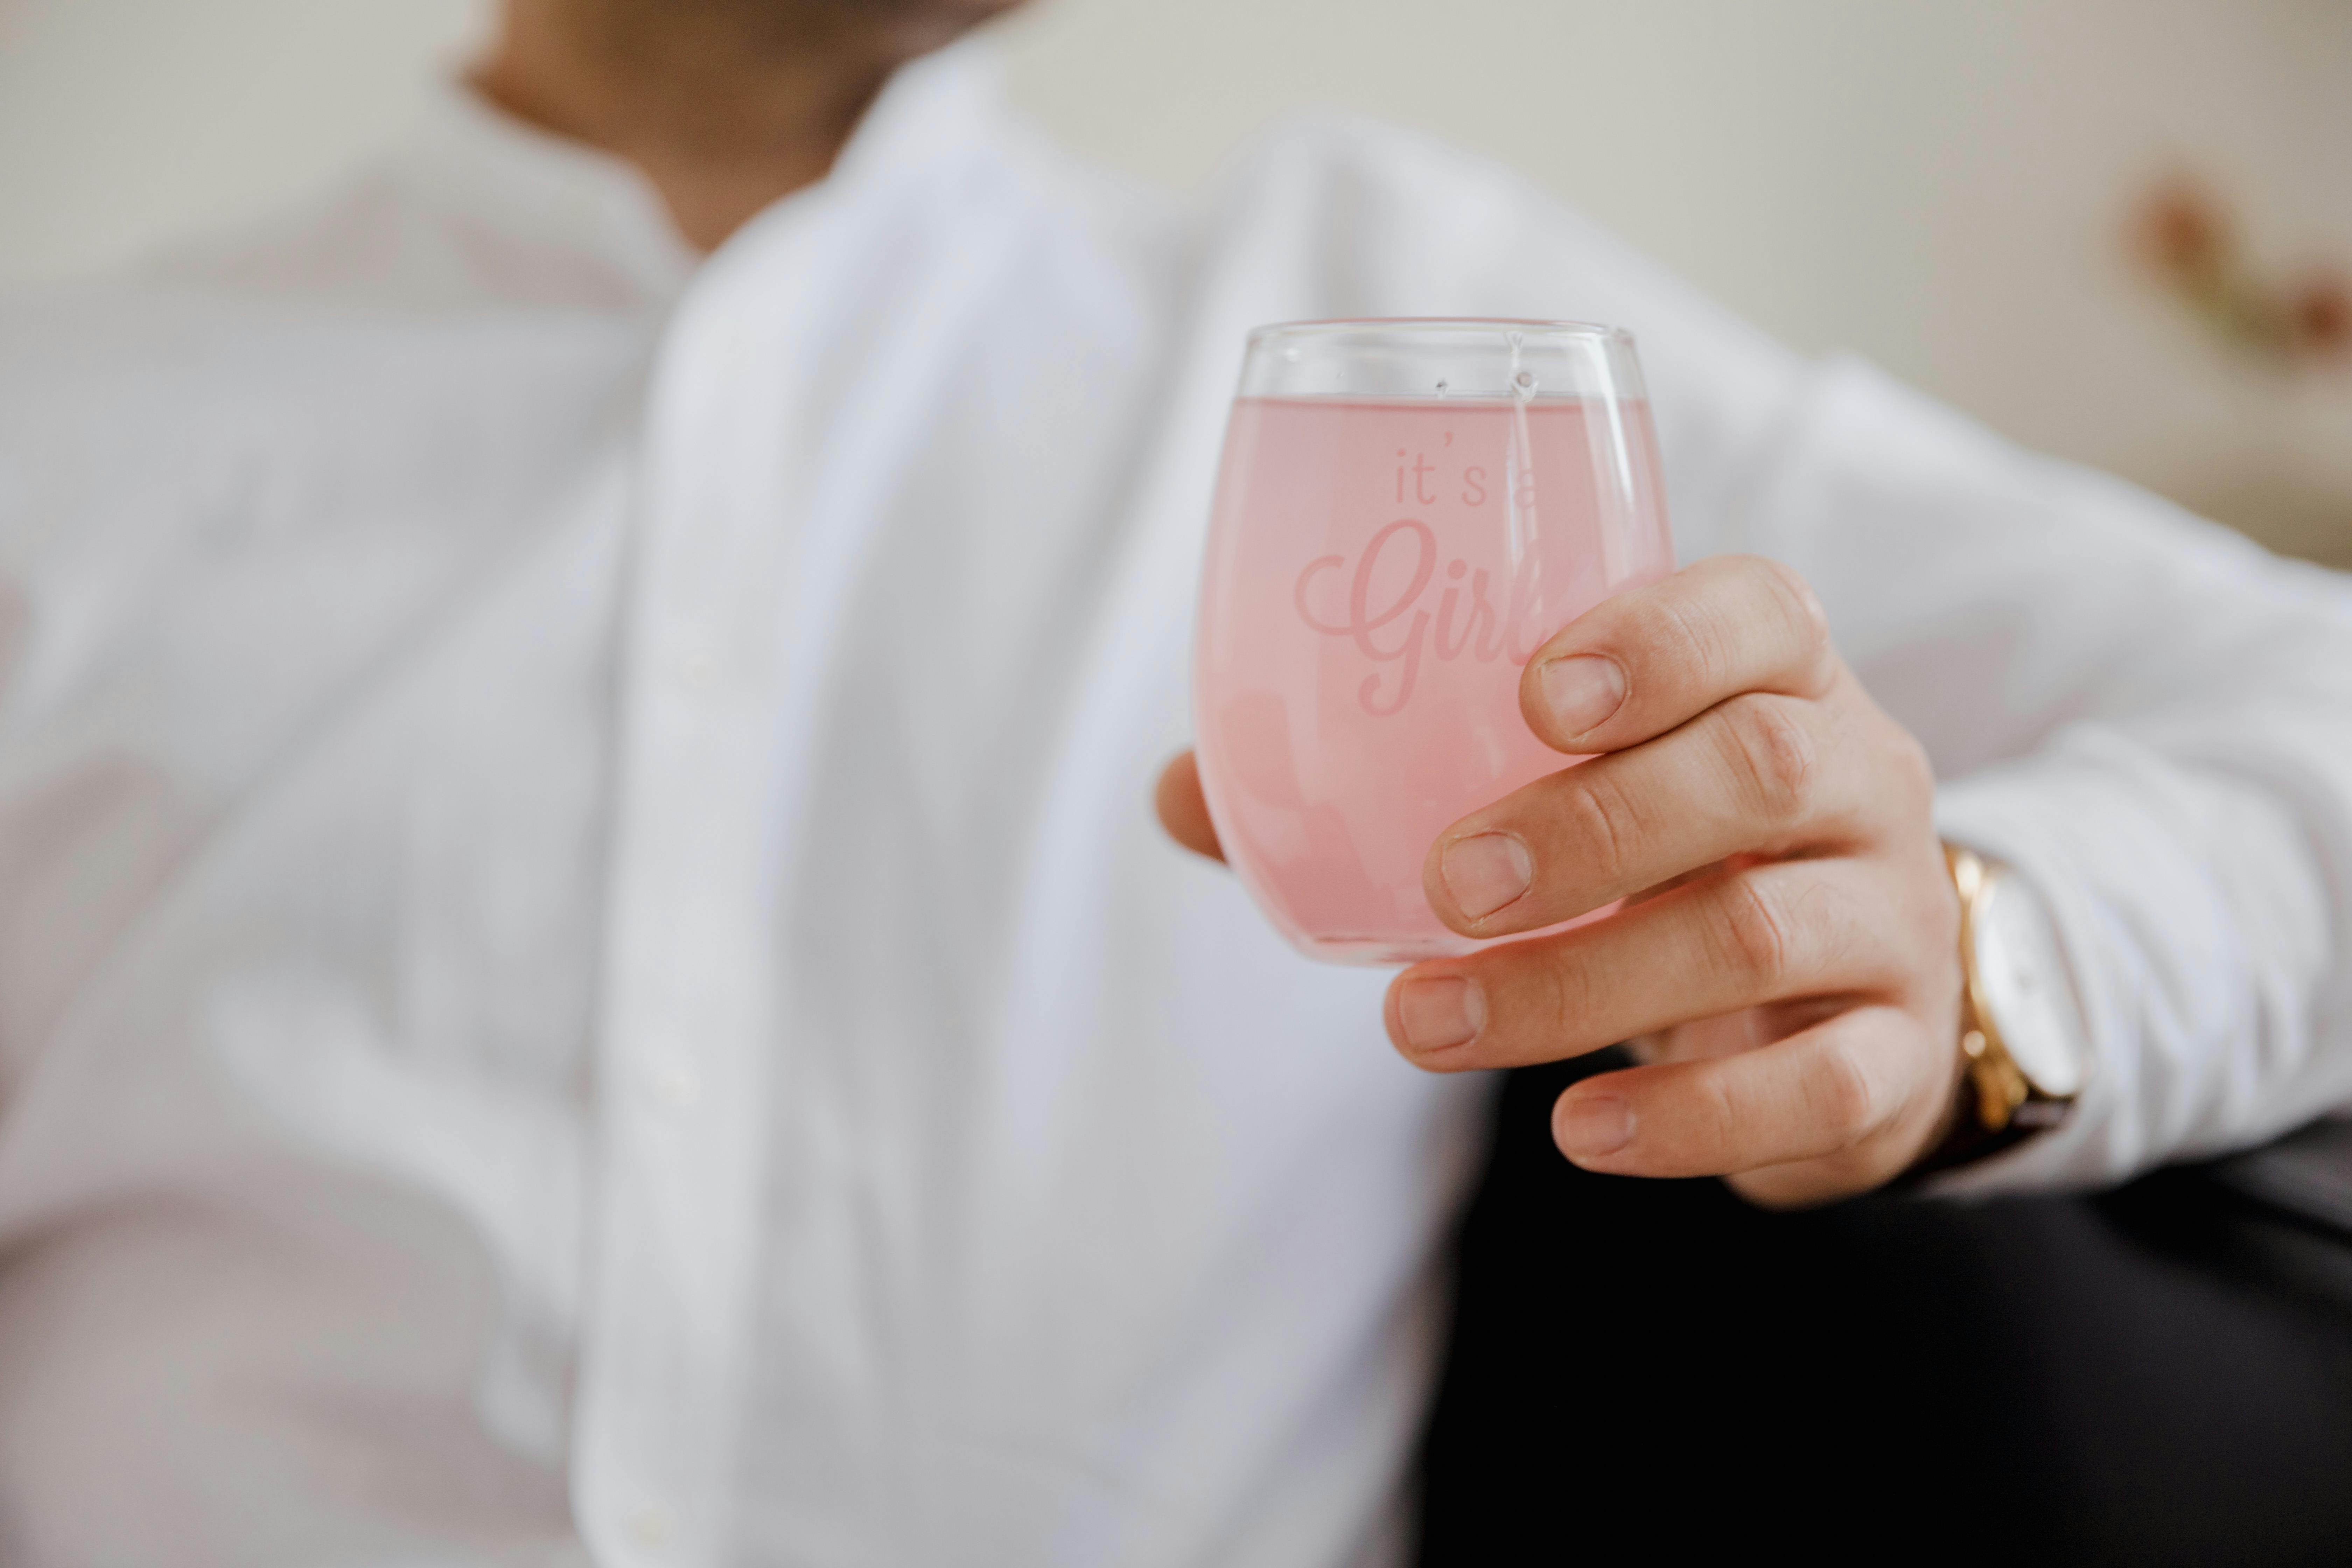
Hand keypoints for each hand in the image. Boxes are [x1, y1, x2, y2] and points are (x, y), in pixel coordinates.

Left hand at [1158, 556, 1963, 1206]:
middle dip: (1592, 827)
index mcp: (1777, 675)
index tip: (1533, 696)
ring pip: (1761, 932)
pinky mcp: (1897, 1051)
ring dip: (1581, 984)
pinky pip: (1818, 1084)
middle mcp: (1860, 776)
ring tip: (1428, 1025)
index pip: (1754, 614)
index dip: (1656, 641)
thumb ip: (1387, 780)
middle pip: (1756, 771)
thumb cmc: (1663, 847)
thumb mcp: (1566, 785)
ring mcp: (1892, 916)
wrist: (1834, 981)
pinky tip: (1579, 1130)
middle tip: (1450, 885)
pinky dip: (1692, 1115)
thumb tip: (1186, 792)